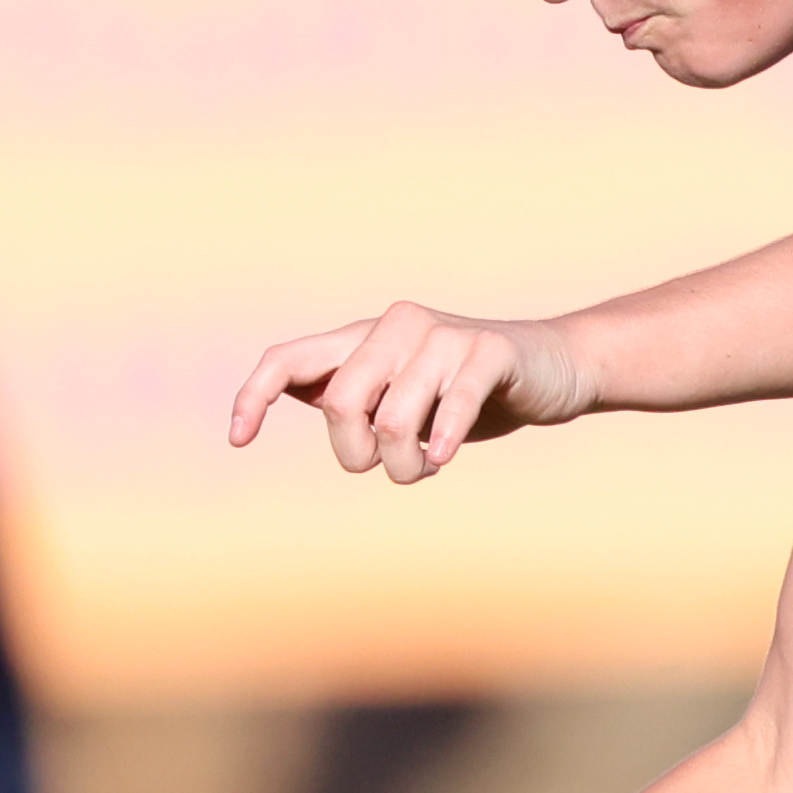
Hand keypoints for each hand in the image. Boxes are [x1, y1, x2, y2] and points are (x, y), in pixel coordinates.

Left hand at [227, 300, 592, 483]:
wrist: (554, 367)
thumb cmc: (464, 391)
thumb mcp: (398, 394)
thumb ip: (347, 392)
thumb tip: (281, 391)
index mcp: (363, 338)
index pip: (288, 358)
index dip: (253, 395)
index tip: (238, 439)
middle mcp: (395, 326)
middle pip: (340, 405)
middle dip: (358, 454)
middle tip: (392, 463)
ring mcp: (443, 335)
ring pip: (394, 421)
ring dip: (410, 465)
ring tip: (431, 461)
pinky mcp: (489, 351)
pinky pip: (451, 409)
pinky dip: (444, 442)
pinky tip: (446, 454)